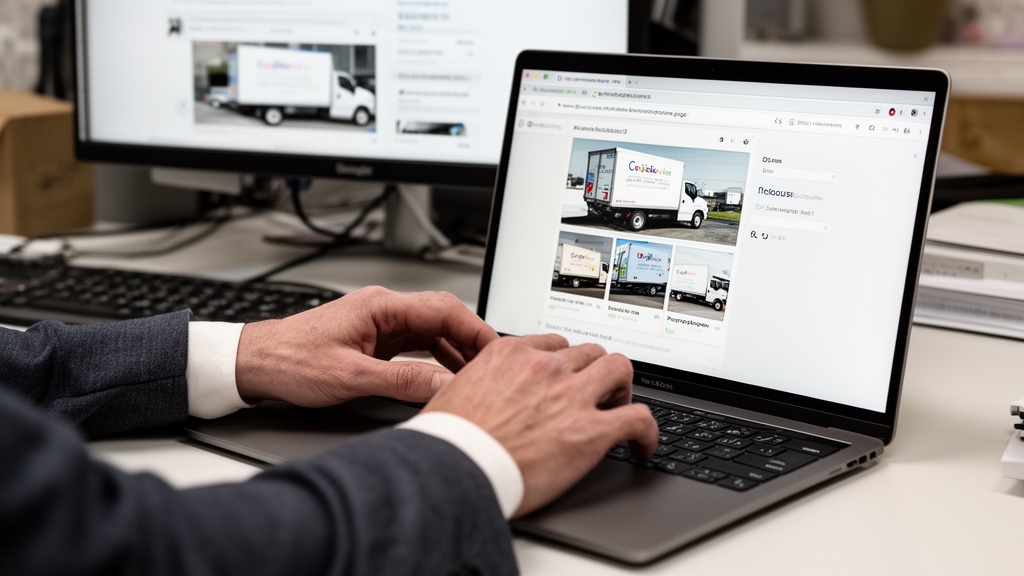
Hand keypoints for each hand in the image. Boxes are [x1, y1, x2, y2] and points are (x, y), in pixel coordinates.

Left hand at [234, 286, 498, 406]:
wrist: (255, 363)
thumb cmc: (290, 361)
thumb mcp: (350, 378)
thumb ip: (402, 381)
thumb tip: (443, 384)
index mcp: (380, 306)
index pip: (444, 309)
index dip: (476, 330)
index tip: (495, 351)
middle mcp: (382, 308)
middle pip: (443, 316)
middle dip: (471, 339)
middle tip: (492, 365)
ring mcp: (379, 322)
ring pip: (431, 330)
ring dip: (454, 350)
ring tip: (474, 374)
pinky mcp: (373, 338)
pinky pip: (416, 342)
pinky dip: (435, 357)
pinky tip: (444, 374)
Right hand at [422, 334, 657, 516]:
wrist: (452, 468)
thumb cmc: (447, 441)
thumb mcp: (453, 394)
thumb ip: (478, 383)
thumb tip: (478, 392)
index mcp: (510, 355)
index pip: (552, 344)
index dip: (564, 363)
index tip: (565, 377)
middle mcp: (544, 367)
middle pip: (589, 352)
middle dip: (594, 372)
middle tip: (593, 396)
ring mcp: (571, 396)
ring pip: (619, 369)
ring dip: (621, 390)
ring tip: (617, 411)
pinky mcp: (591, 431)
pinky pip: (639, 418)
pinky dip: (648, 431)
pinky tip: (643, 446)